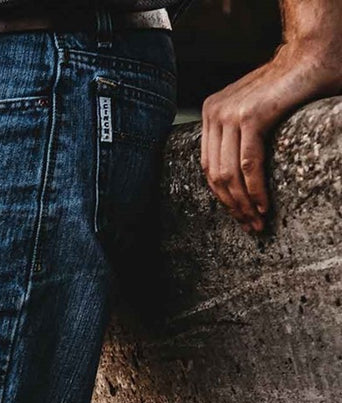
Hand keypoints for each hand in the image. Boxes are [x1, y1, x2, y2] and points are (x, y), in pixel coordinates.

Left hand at [201, 33, 341, 232]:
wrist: (314, 54)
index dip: (222, 196)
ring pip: (229, 175)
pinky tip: (263, 206)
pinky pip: (248, 165)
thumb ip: (240, 138)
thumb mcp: (255, 112)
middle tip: (249, 226)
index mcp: (212, 114)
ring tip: (257, 221)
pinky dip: (255, 189)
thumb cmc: (290, 87)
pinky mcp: (250, 116)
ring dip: (244, 203)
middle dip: (232, 206)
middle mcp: (214, 113)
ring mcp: (229, 114)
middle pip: (215, 175)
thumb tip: (235, 179)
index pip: (209, 167)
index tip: (237, 215)